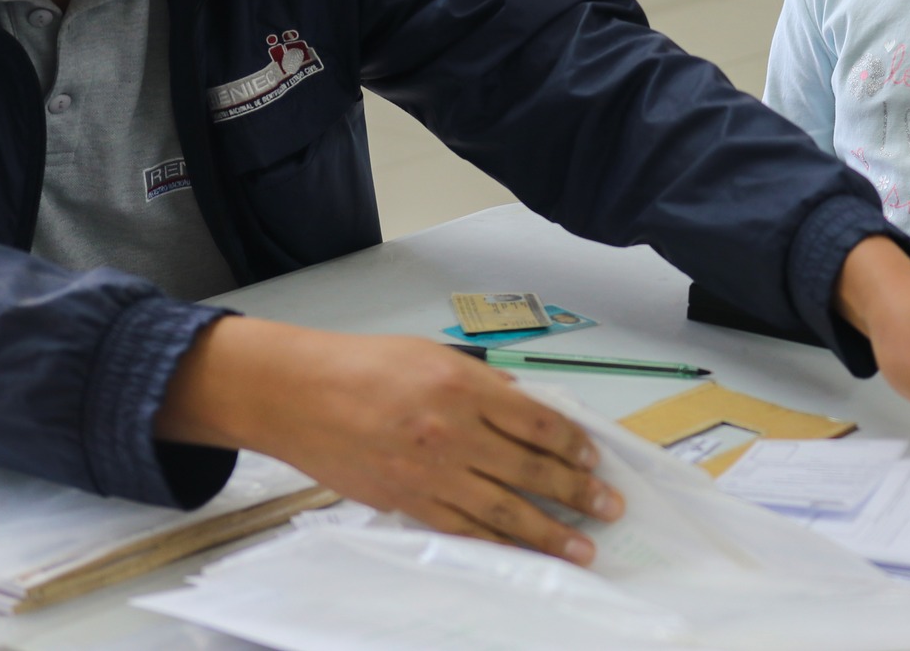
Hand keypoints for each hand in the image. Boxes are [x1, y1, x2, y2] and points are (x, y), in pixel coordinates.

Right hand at [156, 318, 622, 563]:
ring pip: (502, 508)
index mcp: (465, 388)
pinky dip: (496, 542)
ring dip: (548, 531)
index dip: (573, 443)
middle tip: (610, 507)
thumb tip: (525, 407)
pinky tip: (523, 553)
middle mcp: (453, 432)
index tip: (594, 458)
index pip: (537, 421)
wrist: (299, 395)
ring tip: (583, 548)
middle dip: (577, 491)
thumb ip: (484, 384)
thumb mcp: (435, 356)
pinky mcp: (405, 502)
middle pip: (529, 468)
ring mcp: (429, 473)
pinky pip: (461, 528)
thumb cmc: (364, 366)